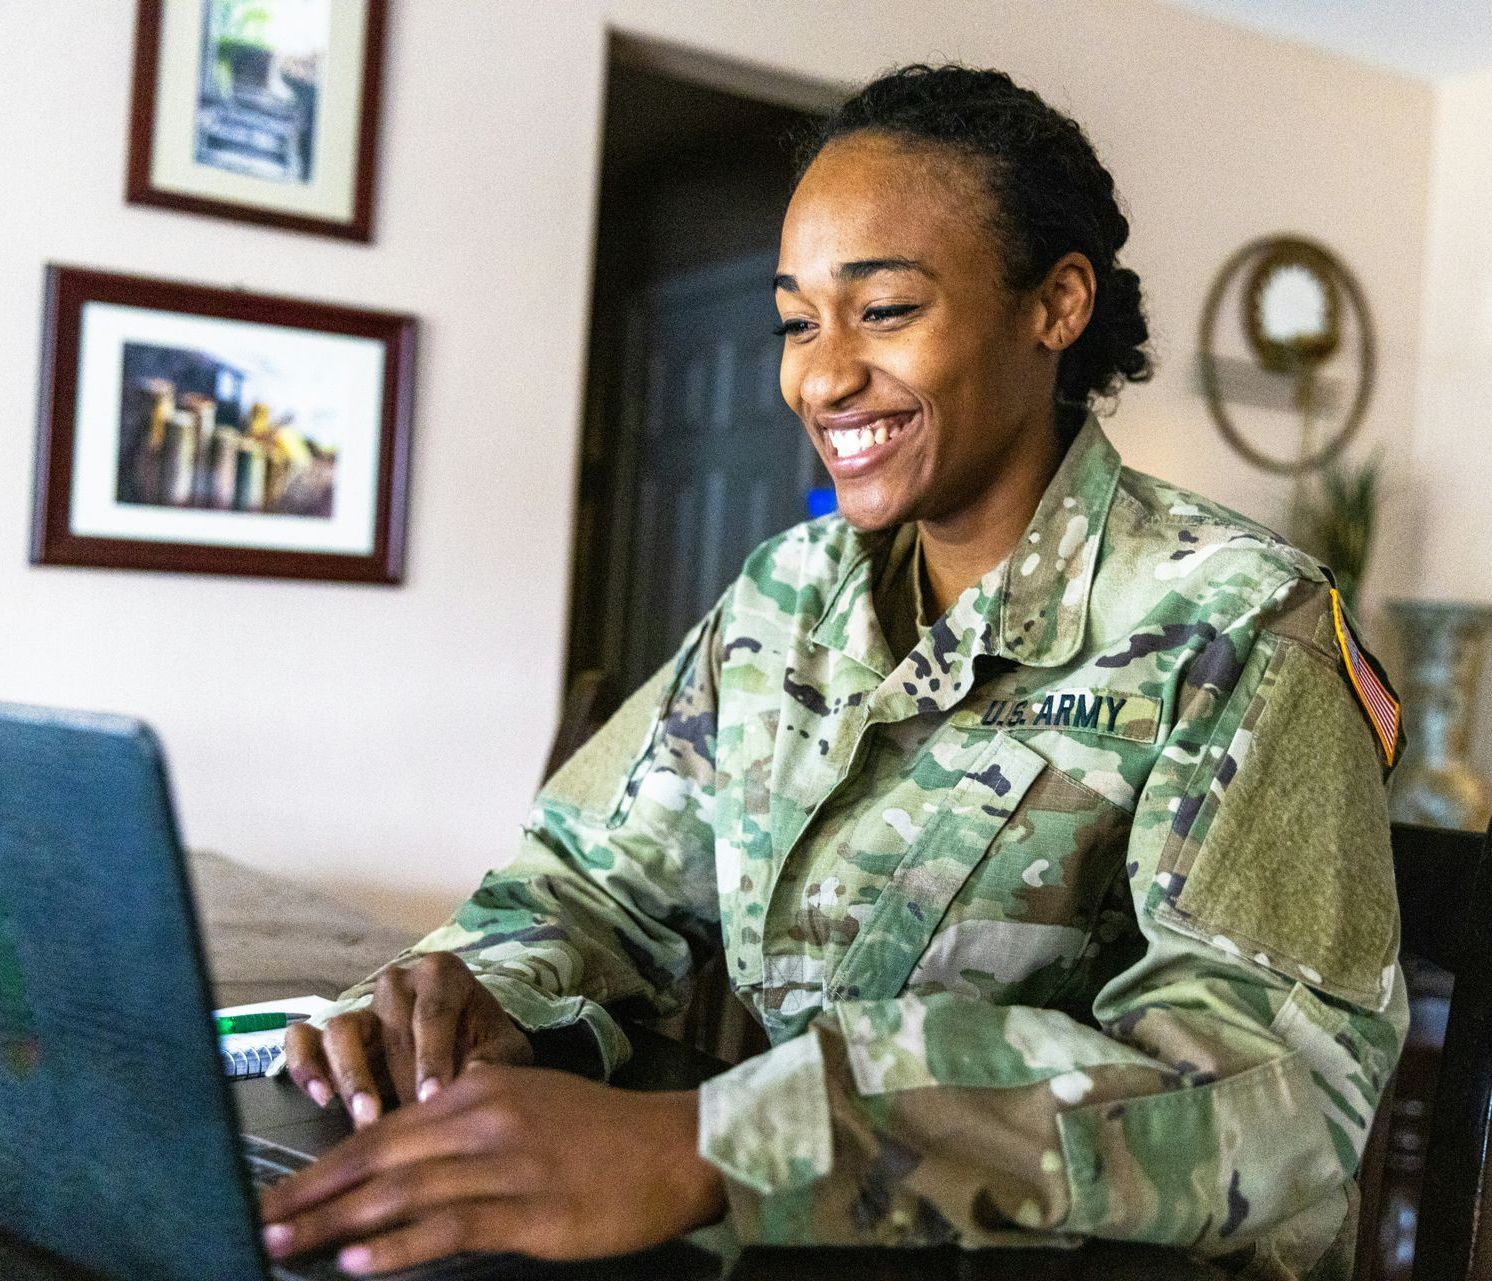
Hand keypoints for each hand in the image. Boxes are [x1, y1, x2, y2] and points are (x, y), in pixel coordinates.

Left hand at [258, 1064, 727, 1271]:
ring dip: (336, 1223)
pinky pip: (451, 1226)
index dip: (323, 1166)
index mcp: (478, 1091)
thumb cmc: (600, 1131)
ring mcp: (505, 1165)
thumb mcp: (528, 1101)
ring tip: (285, 1247)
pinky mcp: (529, 1211)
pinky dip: (400, 1245)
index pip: (382, 1130)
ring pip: (404, 1193)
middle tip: (255, 1223)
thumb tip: (409, 1148)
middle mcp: (482, 1120)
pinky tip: (359, 1262)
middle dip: (311, 1195)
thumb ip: (470, 1118)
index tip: (275, 1193)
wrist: (672, 1148)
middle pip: (378, 1159)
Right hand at [284, 952, 532, 1125]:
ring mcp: (362, 1007)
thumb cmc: (486, 1045)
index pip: (432, 1011)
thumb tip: (475, 1075)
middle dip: (398, 1077)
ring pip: (341, 1030)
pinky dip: (305, 1064)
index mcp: (442, 974)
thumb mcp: (505, 1049)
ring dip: (351, 1076)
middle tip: (408, 1120)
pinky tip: (321, 1097)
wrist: (467, 1045)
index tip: (433, 1097)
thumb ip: (494, 1060)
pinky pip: (304, 1038)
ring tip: (366, 1118)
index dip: (432, 1056)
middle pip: (389, 1027)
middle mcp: (397, 983)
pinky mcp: (332, 1032)